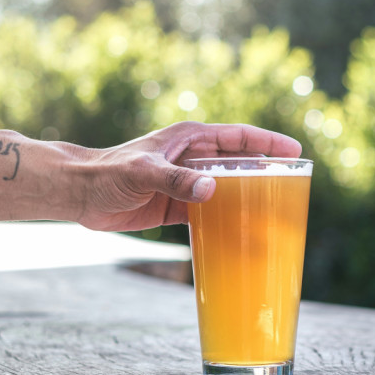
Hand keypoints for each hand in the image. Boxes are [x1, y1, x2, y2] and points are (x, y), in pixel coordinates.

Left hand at [75, 121, 302, 230]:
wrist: (79, 194)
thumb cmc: (108, 172)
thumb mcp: (143, 172)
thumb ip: (177, 180)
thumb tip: (212, 191)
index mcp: (190, 139)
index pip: (239, 137)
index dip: (268, 143)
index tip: (295, 151)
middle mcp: (193, 158)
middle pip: (240, 164)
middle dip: (266, 174)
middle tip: (295, 187)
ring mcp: (187, 183)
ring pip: (228, 191)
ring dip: (249, 202)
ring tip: (276, 216)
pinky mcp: (177, 206)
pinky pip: (210, 214)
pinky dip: (226, 223)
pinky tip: (243, 236)